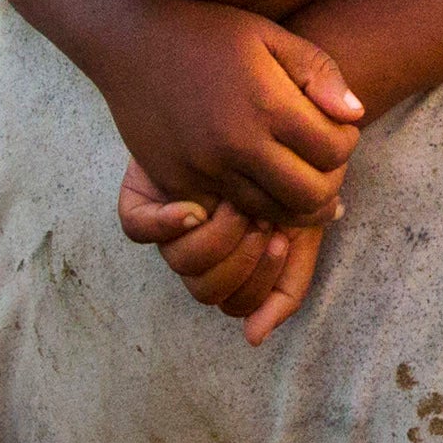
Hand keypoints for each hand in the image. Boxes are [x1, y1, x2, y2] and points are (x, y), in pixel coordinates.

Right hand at [100, 13, 364, 233]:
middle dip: (330, 182)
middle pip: (310, 195)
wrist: (133, 39)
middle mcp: (237, 144)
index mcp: (267, 104)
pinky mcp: (178, 183)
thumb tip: (355, 115)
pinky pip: (230, 213)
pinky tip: (260, 183)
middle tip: (323, 163)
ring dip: (295, 202)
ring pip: (273, 214)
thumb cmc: (210, 33)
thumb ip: (319, 73)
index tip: (338, 130)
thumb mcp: (270, 36)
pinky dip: (254, 207)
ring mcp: (204, 169)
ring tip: (298, 177)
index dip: (347, 143)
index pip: (334, 151)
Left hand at [117, 166, 327, 340]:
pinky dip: (164, 225)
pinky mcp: (142, 197)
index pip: (238, 304)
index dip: (260, 282)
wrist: (276, 104)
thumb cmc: (296, 166)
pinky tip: (193, 208)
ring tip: (241, 203)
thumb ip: (290, 282)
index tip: (281, 237)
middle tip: (266, 221)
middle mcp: (201, 249)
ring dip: (217, 241)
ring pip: (181, 264)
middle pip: (207, 290)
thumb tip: (251, 338)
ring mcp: (170, 226)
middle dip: (243, 261)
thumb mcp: (305, 226)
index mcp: (238, 263)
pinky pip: (137, 228)